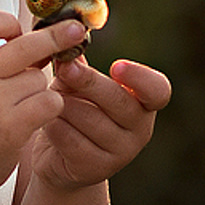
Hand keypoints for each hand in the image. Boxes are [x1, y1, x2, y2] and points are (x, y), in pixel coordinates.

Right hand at [0, 12, 90, 197]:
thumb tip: (42, 37)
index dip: (9, 22)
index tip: (20, 31)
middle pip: (26, 45)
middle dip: (56, 37)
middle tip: (76, 30)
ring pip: (40, 78)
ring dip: (40, 89)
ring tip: (21, 105)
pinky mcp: (10, 127)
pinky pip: (49, 102)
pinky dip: (51, 107)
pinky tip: (37, 116)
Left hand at [25, 49, 171, 193]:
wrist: (59, 158)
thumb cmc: (74, 111)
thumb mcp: (78, 86)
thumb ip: (78, 65)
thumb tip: (68, 36)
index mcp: (144, 103)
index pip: (158, 90)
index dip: (140, 78)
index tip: (116, 66)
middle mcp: (141, 130)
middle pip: (118, 101)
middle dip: (88, 82)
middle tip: (65, 68)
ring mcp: (121, 153)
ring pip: (90, 119)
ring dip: (64, 105)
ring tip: (48, 98)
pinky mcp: (96, 169)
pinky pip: (72, 140)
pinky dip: (54, 126)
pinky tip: (45, 120)